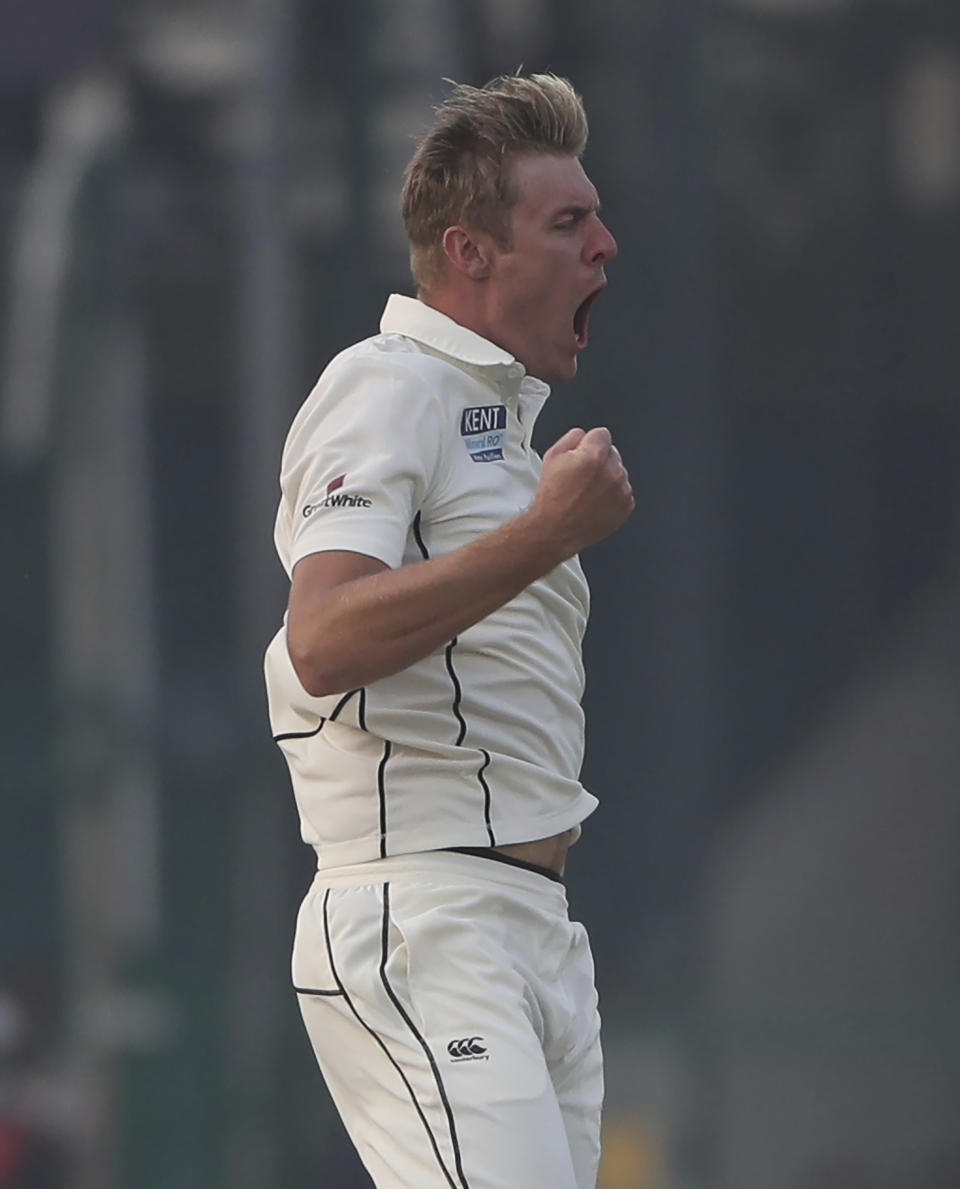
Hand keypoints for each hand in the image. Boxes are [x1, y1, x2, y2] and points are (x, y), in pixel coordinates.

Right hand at [530, 426, 634, 554]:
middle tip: (581, 476)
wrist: (555, 530)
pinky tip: (595, 502)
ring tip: (586, 492)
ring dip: (606, 478)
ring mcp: (621, 490)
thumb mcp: (552, 457)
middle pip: (612, 453)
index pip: (602, 434)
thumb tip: (583, 435)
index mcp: (594, 456)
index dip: (589, 443)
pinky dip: (612, 495)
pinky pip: (623, 491)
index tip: (583, 454)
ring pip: (618, 472)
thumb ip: (572, 437)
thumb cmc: (552, 498)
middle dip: (599, 460)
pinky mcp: (626, 505)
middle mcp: (612, 472)